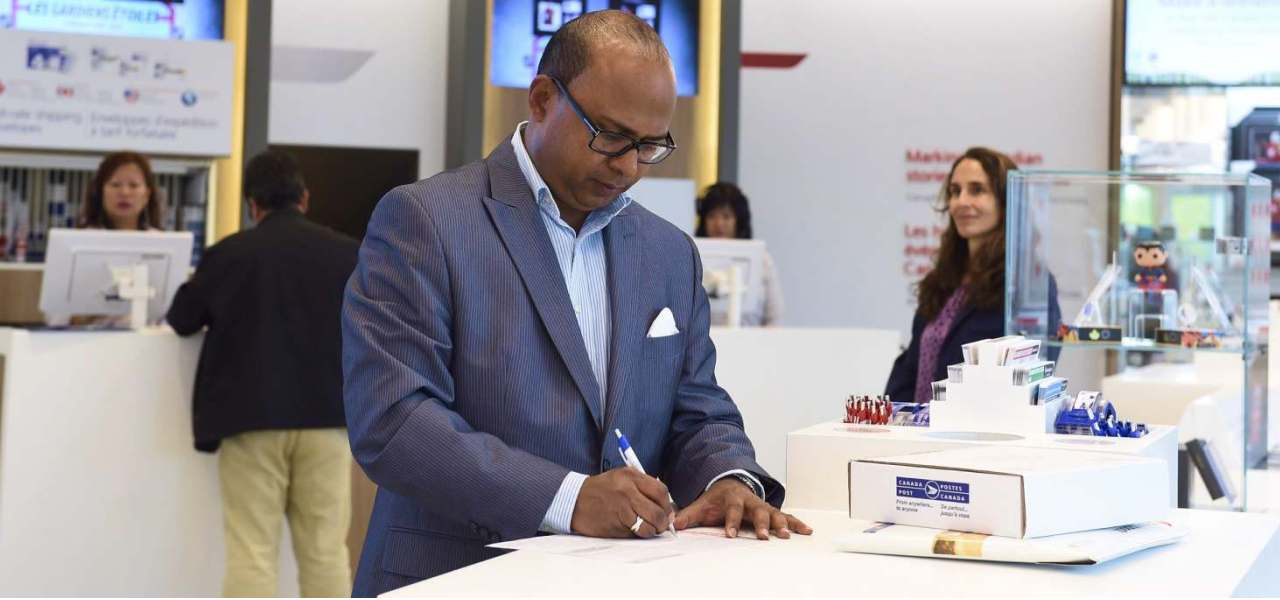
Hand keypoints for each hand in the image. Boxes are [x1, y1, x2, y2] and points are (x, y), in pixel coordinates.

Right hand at [570, 468, 673, 538]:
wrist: (574, 500)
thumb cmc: (601, 489)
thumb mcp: (621, 477)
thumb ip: (643, 486)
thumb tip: (664, 506)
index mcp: (630, 477)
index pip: (660, 491)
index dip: (667, 505)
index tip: (667, 511)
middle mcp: (627, 492)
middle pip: (657, 512)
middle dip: (663, 522)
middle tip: (662, 525)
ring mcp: (620, 510)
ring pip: (648, 527)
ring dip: (651, 531)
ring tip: (648, 529)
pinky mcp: (614, 526)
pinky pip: (634, 535)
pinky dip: (637, 535)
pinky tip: (632, 529)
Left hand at [674, 478, 812, 539]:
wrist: (731, 482)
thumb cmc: (718, 498)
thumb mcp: (702, 504)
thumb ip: (689, 514)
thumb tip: (673, 523)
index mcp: (733, 498)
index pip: (732, 510)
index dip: (731, 522)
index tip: (730, 534)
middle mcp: (751, 501)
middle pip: (757, 512)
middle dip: (761, 524)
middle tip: (763, 537)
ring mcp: (763, 506)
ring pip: (774, 514)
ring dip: (781, 524)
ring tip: (785, 535)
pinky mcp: (772, 512)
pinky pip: (786, 517)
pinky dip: (796, 523)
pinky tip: (806, 530)